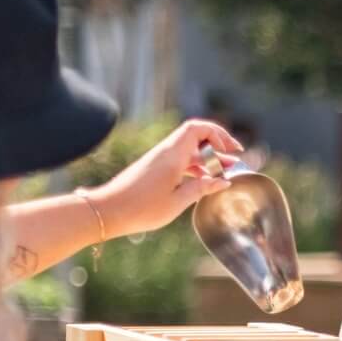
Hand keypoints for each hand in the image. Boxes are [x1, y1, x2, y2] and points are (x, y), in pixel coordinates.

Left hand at [89, 119, 243, 237]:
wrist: (107, 211)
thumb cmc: (141, 208)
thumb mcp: (178, 201)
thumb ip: (202, 188)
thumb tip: (223, 181)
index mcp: (173, 155)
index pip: (199, 128)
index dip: (219, 134)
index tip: (233, 150)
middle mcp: (166, 152)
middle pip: (196, 138)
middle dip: (217, 147)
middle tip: (234, 161)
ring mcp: (159, 160)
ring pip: (189, 151)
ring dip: (208, 159)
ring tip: (224, 174)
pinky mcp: (154, 169)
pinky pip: (180, 161)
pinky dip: (195, 167)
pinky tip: (204, 181)